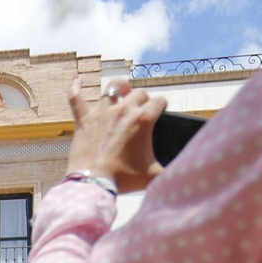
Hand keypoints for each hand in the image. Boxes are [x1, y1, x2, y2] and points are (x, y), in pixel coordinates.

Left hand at [66, 75, 166, 192]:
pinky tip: (77, 79)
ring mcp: (102, 113)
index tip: (160, 111)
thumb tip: (185, 171)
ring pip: (112, 88)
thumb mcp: (154, 175)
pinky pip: (76, 98)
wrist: (93, 183)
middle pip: (139, 93)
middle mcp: (123, 110)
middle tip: (142, 110)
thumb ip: (172, 170)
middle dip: (143, 100)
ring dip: (120, 88)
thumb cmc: (123, 178)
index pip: (159, 101)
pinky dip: (76, 88)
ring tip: (123, 90)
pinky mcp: (84, 119)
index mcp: (143, 119)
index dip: (162, 106)